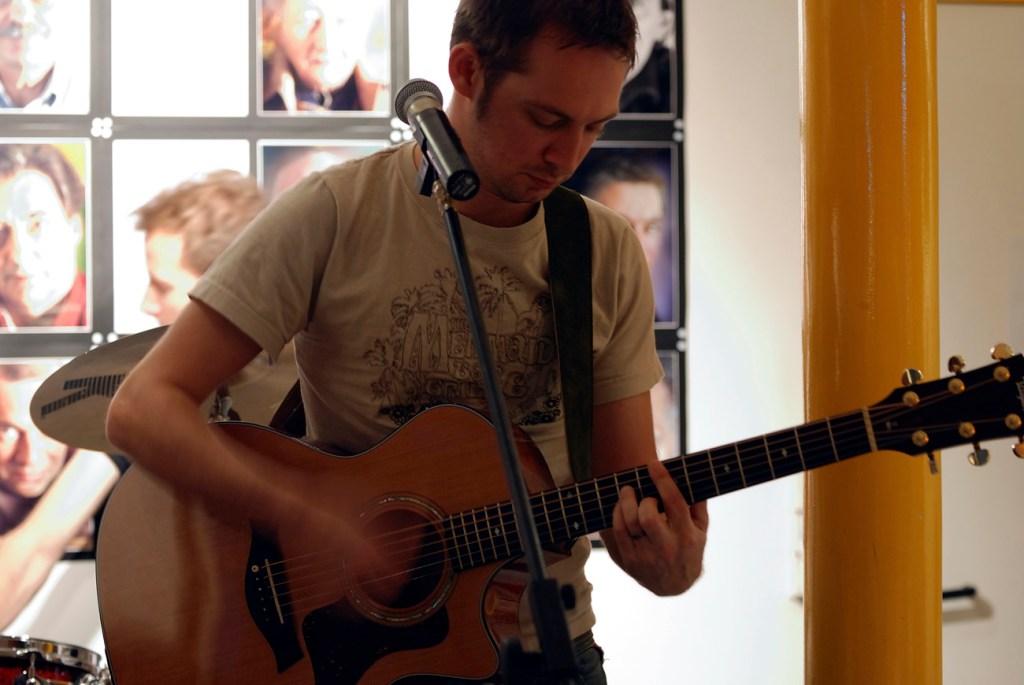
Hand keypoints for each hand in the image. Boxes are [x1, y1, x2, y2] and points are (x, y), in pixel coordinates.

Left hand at [603, 459, 708, 595]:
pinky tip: (620, 508)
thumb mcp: (701, 530)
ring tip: (626, 495)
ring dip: (623, 503)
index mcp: (686, 535)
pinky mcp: (628, 561)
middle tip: (637, 490)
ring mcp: (645, 556)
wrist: (674, 586)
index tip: (653, 464)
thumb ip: (698, 505)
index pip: (674, 503)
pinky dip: (615, 516)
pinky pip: (615, 533)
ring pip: (626, 523)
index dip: (662, 480)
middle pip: (646, 516)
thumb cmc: (688, 550)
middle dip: (640, 498)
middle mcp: (666, 547)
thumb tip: (692, 477)